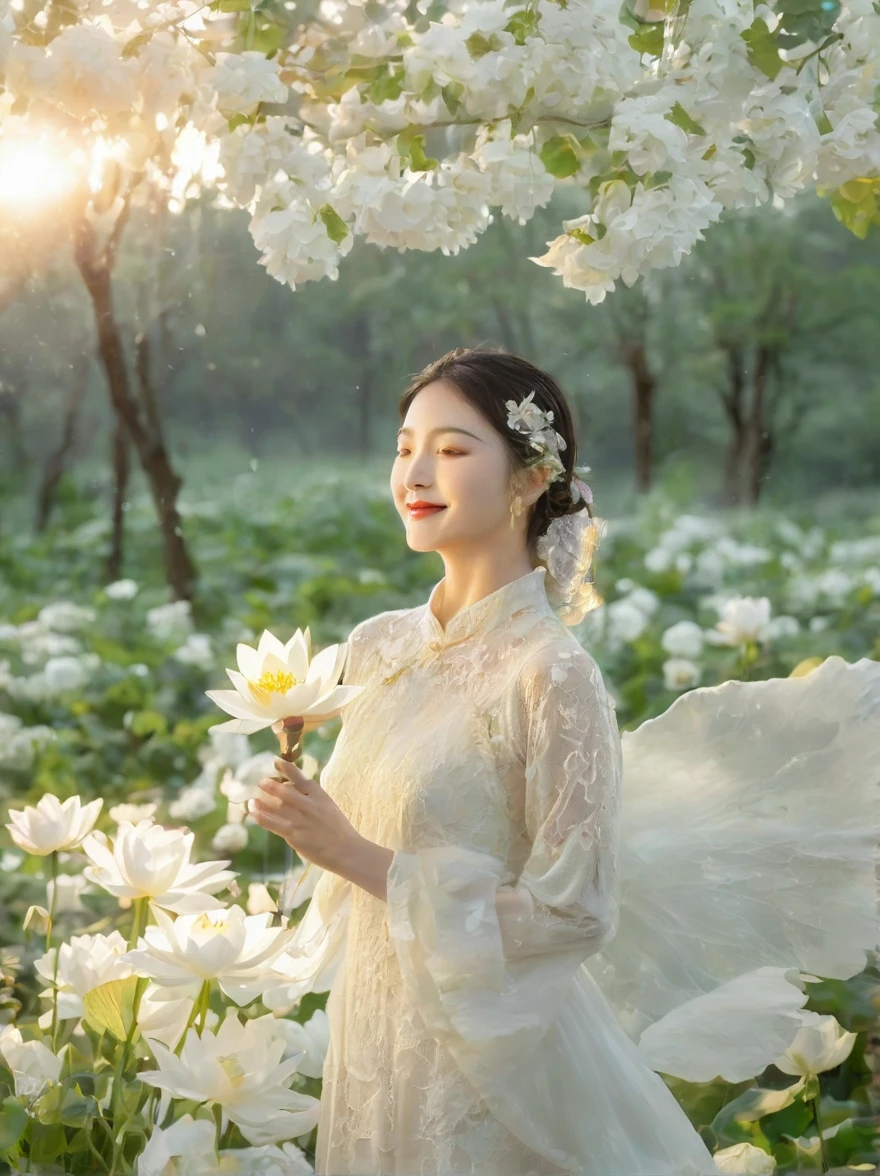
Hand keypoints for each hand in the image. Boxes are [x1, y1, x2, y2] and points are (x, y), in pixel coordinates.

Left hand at [249, 757, 360, 874]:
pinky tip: (254, 813)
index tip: (276, 761)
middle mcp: (310, 805)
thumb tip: (292, 793)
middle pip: (286, 791)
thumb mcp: (329, 807)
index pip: (302, 779)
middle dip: (272, 786)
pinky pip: (274, 824)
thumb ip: (313, 800)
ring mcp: (302, 820)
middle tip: (261, 782)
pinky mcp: (295, 835)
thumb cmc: (338, 830)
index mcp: (320, 796)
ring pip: (278, 807)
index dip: (288, 769)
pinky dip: (262, 817)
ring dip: (262, 802)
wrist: (346, 850)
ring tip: (252, 799)